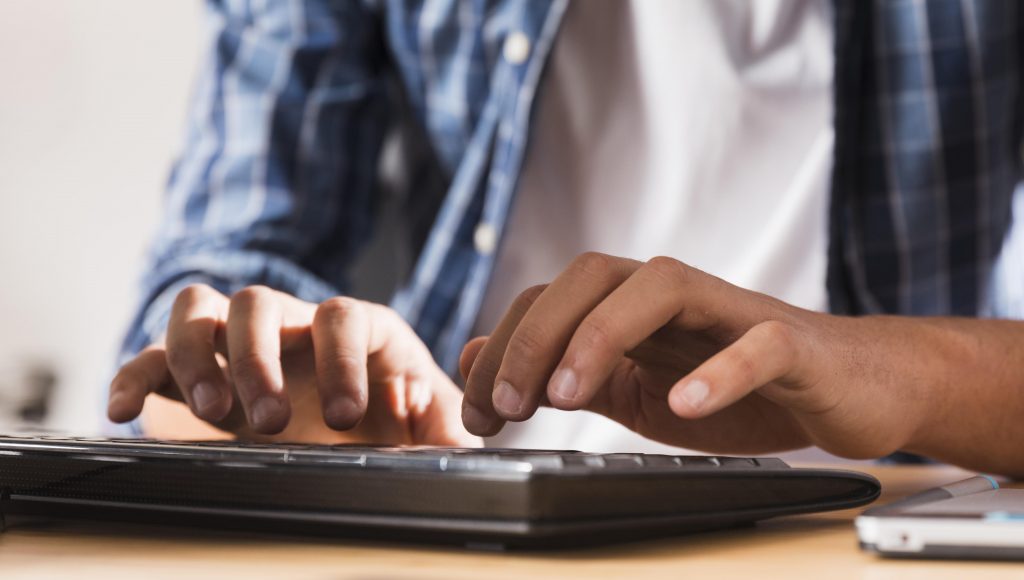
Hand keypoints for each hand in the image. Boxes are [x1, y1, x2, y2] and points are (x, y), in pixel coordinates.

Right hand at [108, 285, 479, 445]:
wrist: (357, 429)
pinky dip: (133, 373)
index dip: (342, 359)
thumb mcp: (431, 426)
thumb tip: (463, 432)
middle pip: (258, 301)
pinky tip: (121, 408)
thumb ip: (450, 427)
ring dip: (197, 356)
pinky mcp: (200, 371)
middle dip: (258, 359)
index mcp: (356, 330)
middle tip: (269, 421)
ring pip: (199, 308)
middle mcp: (293, 323)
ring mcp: (241, 341)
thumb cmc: (396, 420)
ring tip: (213, 413)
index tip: (348, 417)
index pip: (342, 315)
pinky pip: (152, 355)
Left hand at [460, 252, 940, 458]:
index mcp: (633, 307)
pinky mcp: (792, 344)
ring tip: (569, 396)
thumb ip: (565, 373)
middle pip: (593, 275)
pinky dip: (718, 370)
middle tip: (508, 405)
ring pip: (663, 287)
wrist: (848, 390)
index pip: (552, 298)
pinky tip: (684, 403)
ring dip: (603, 336)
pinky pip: (757, 344)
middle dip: (537, 335)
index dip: (505, 347)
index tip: (482, 414)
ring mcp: (733, 313)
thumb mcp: (634, 390)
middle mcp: (675, 296)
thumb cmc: (742, 388)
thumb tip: (480, 359)